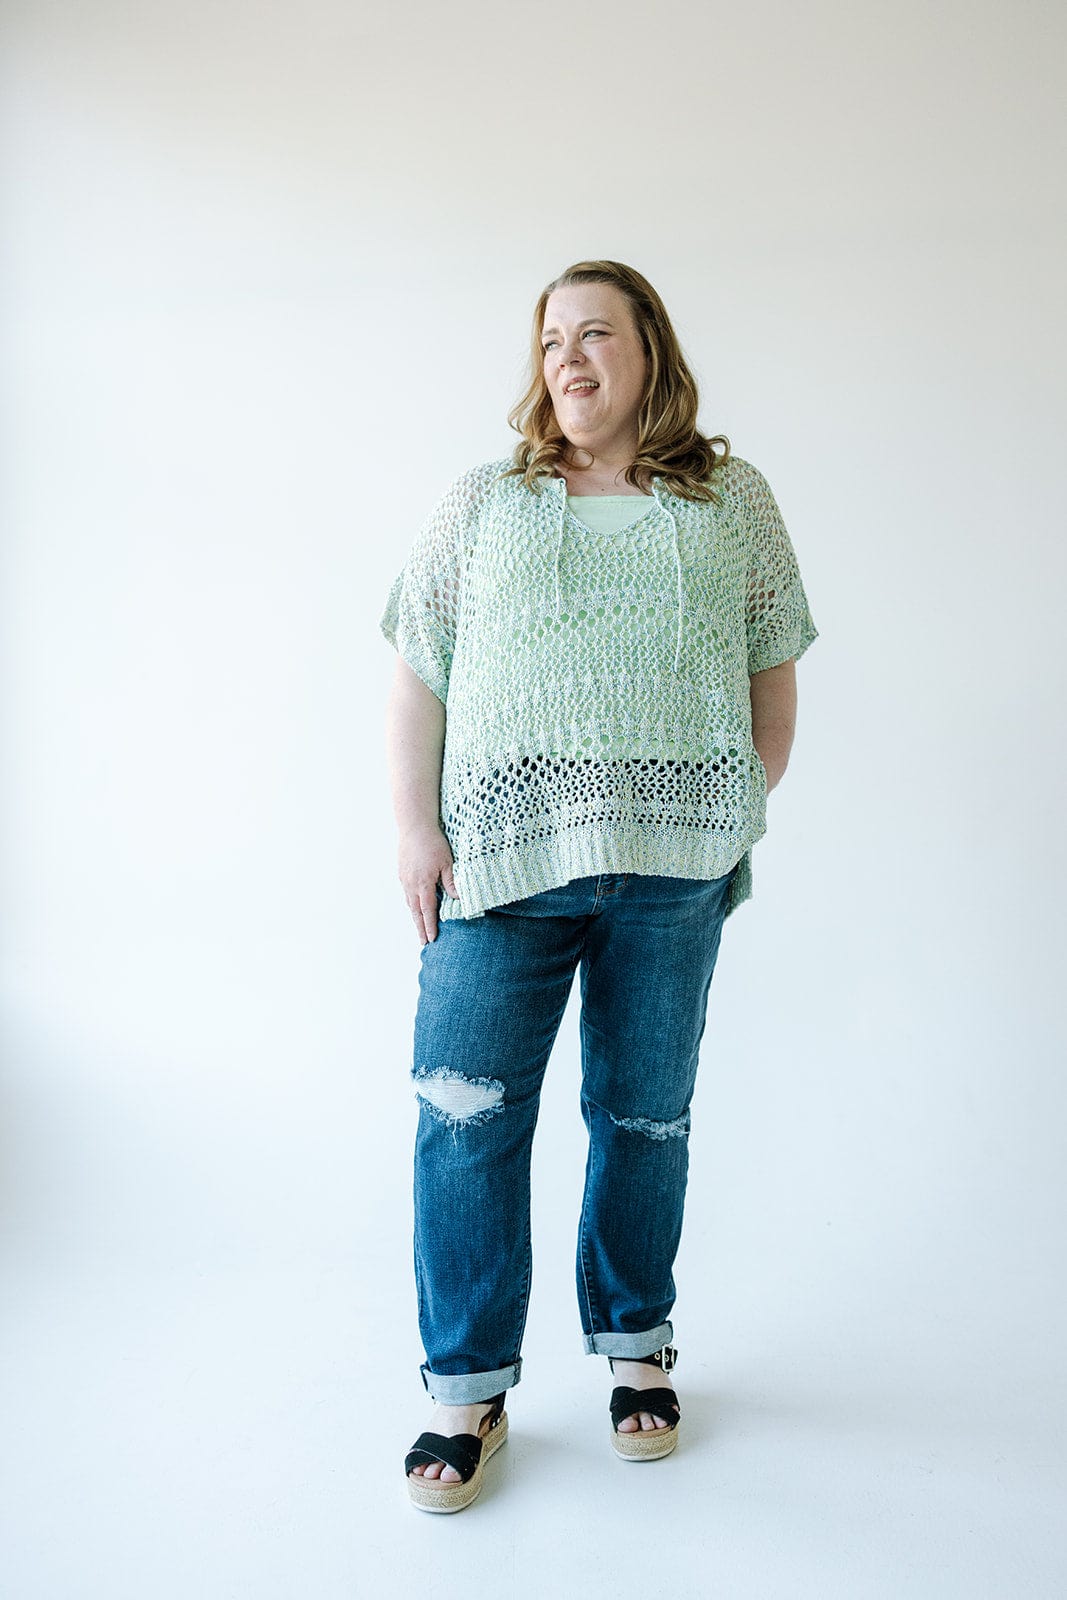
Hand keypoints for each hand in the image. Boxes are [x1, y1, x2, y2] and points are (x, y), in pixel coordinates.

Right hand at [398, 824, 457, 944]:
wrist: (414, 826)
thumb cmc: (433, 842)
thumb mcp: (448, 862)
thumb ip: (451, 882)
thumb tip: (458, 899)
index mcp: (423, 884)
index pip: (427, 911)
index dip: (430, 926)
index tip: (432, 939)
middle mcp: (411, 884)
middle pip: (415, 911)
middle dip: (420, 928)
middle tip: (423, 942)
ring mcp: (404, 878)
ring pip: (409, 903)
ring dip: (415, 916)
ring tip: (419, 927)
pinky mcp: (402, 872)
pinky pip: (407, 892)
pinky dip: (411, 903)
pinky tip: (415, 905)